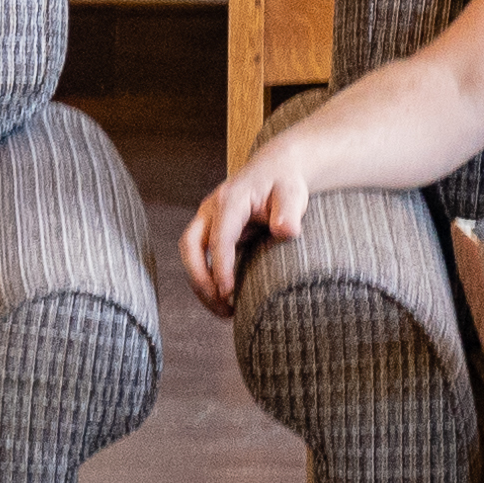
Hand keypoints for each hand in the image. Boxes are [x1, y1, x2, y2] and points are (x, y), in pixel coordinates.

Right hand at [179, 142, 315, 314]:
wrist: (276, 170)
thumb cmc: (285, 184)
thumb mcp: (293, 194)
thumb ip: (289, 212)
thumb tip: (286, 231)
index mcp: (230, 200)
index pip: (219, 237)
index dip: (220, 266)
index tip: (227, 292)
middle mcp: (211, 209)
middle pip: (190, 246)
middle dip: (199, 278)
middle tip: (221, 304)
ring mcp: (208, 220)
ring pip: (191, 254)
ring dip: (201, 284)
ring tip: (224, 312)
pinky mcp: (211, 231)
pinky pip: (200, 258)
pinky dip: (207, 280)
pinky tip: (225, 301)